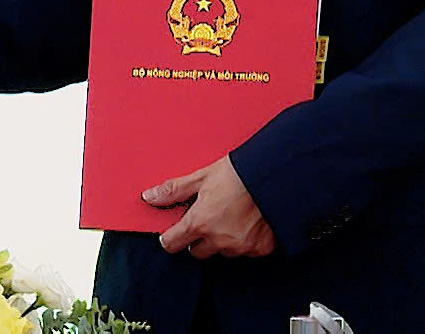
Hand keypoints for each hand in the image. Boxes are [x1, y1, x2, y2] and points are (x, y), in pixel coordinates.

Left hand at [145, 156, 276, 259]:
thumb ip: (174, 190)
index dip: (170, 238)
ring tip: (231, 216)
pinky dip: (246, 240)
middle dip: (198, 238)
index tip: (172, 234)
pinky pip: (247, 251)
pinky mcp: (261, 247)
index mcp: (200, 222)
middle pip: (198, 251)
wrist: (275, 173)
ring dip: (222, 239)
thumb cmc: (239, 172)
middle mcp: (220, 239)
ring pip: (223, 251)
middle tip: (207, 218)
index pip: (173, 243)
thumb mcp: (202, 177)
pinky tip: (248, 222)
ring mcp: (241, 246)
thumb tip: (150, 196)